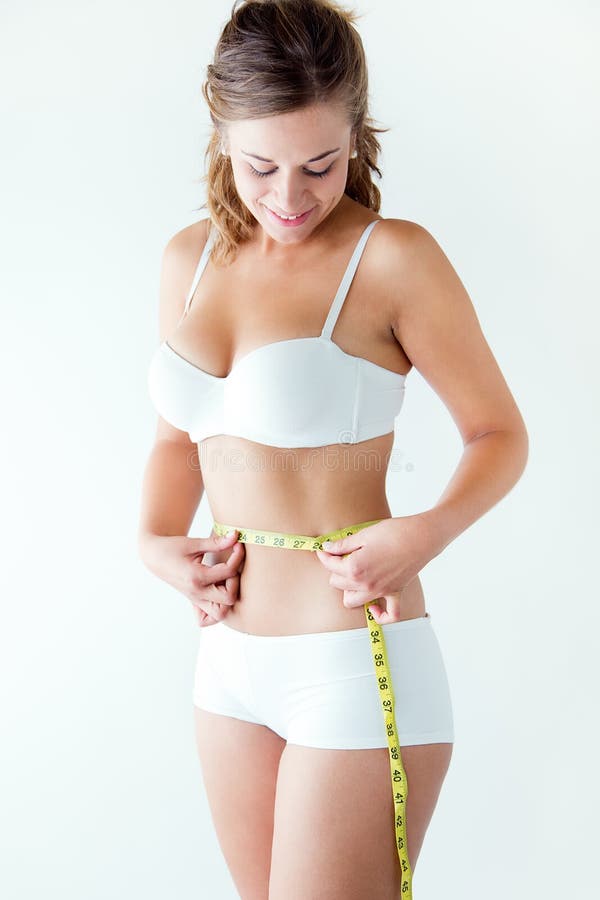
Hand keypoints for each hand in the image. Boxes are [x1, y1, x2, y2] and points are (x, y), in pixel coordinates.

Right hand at [140, 530, 244, 626]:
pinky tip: (218, 592)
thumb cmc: (172, 547)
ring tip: (226, 580)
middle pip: (228, 598)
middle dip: (235, 581)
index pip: (228, 572)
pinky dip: (217, 610)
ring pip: (220, 614)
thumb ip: (216, 543)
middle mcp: (196, 592)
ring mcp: (195, 599)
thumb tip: (235, 536)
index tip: (237, 545)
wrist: (155, 557)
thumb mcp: (194, 543)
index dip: (237, 557)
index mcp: (196, 577)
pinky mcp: (194, 601)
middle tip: (231, 566)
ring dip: (228, 598)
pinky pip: (208, 618)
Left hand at [314, 515, 435, 624]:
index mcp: (354, 568)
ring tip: (353, 576)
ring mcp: (380, 592)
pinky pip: (389, 615)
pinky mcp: (395, 593)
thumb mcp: (364, 534)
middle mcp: (365, 585)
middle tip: (343, 556)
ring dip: (349, 590)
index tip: (325, 548)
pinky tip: (374, 606)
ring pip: (352, 601)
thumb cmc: (393, 532)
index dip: (325, 554)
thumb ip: (342, 545)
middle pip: (337, 583)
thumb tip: (326, 547)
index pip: (330, 566)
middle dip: (336, 570)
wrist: (421, 537)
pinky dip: (380, 615)